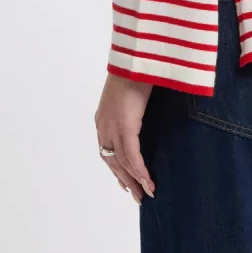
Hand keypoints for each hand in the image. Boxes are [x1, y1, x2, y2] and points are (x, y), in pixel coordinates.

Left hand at [95, 72, 155, 204]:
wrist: (135, 56)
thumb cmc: (136, 69)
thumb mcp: (130, 92)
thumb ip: (132, 106)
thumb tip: (143, 112)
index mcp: (103, 118)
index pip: (106, 151)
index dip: (116, 169)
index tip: (125, 182)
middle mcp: (104, 125)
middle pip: (113, 161)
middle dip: (125, 180)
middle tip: (137, 195)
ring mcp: (113, 126)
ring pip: (122, 162)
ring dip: (135, 180)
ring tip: (146, 193)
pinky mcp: (126, 126)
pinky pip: (133, 156)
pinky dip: (140, 171)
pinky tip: (148, 182)